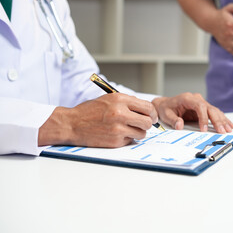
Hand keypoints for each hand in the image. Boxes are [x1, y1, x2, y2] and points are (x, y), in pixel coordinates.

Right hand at [39, 93, 157, 147]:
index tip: (152, 116)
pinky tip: (116, 134)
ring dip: (138, 132)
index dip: (152, 113)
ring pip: (142, 133)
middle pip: (148, 122)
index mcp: (120, 99)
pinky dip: (126, 138)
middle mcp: (120, 113)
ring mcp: (118, 128)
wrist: (72, 124)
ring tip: (127, 129)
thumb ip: (127, 103)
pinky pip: (130, 140)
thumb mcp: (109, 99)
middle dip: (148, 124)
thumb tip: (146, 110)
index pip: (147, 107)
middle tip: (143, 125)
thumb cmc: (90, 111)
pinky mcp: (115, 140)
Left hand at [152, 93, 232, 133]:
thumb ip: (173, 120)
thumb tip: (179, 125)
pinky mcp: (204, 108)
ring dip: (222, 120)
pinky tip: (230, 124)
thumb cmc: (166, 108)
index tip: (205, 129)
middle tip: (223, 131)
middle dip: (217, 120)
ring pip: (215, 111)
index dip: (204, 118)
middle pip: (210, 108)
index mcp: (188, 98)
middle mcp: (197, 99)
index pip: (199, 106)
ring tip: (229, 129)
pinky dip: (222, 119)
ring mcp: (201, 102)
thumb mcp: (166, 114)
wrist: (166, 104)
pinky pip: (215, 113)